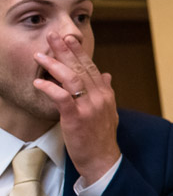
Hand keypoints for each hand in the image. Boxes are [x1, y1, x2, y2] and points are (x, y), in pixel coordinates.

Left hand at [33, 32, 119, 183]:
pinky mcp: (77, 118)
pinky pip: (62, 98)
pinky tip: (39, 82)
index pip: (91, 67)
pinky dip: (50, 88)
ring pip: (72, 78)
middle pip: (81, 68)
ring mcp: (89, 107)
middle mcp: (99, 97)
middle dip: (66, 50)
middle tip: (53, 35)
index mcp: (106, 94)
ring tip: (40, 54)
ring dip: (54, 64)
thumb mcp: (109, 111)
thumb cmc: (102, 137)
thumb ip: (106, 91)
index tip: (69, 38)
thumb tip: (106, 75)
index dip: (79, 52)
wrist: (103, 159)